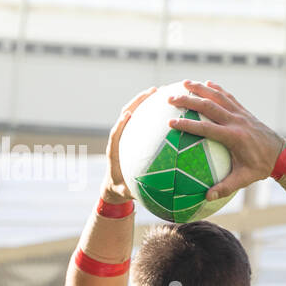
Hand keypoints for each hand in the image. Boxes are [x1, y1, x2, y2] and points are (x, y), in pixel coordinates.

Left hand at [103, 86, 156, 202]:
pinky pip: (145, 119)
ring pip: (136, 112)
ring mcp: (127, 133)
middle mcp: (120, 138)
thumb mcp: (126, 192)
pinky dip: (154, 111)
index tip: (128, 115)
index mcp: (115, 151)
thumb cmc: (122, 189)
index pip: (116, 134)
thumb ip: (131, 191)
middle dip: (138, 102)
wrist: (115, 186)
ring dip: (146, 101)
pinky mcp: (134, 133)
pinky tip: (171, 107)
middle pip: (127, 114)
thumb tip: (138, 195)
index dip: (121, 124)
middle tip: (153, 92)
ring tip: (163, 91)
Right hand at [166, 80, 285, 201]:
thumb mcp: (244, 179)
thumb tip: (206, 198)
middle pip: (209, 106)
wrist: (282, 154)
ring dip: (201, 88)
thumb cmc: (261, 168)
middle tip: (170, 98)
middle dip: (189, 100)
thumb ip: (226, 187)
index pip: (207, 128)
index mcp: (234, 137)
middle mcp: (237, 122)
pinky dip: (217, 89)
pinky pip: (229, 97)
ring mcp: (241, 114)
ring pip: (218, 97)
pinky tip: (206, 83)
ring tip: (184, 82)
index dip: (188, 124)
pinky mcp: (245, 111)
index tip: (171, 123)